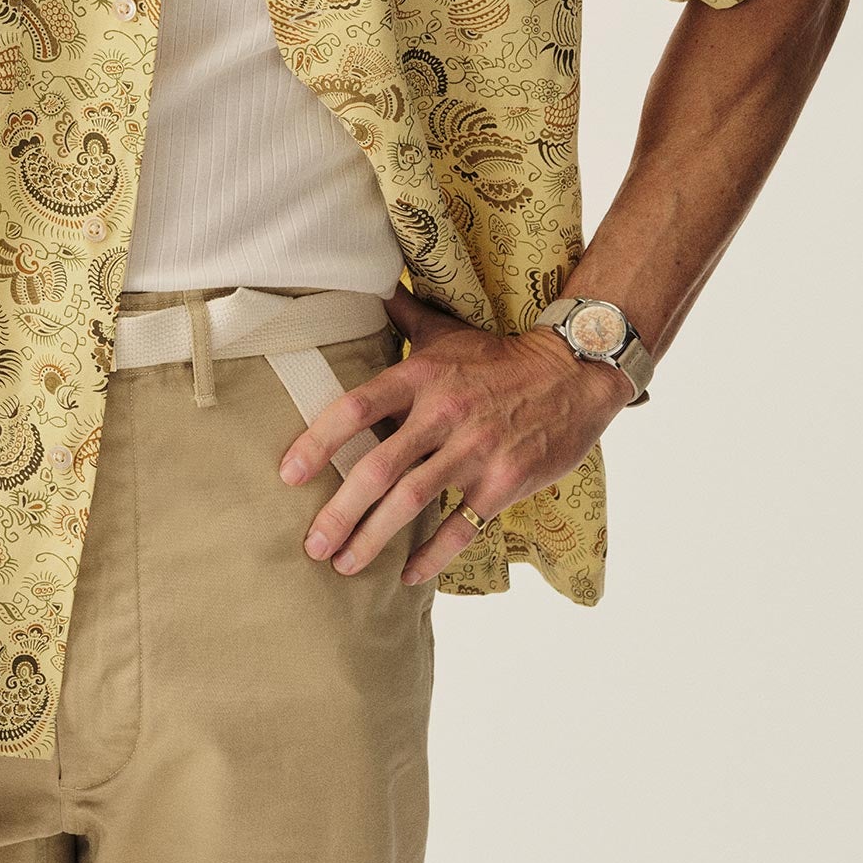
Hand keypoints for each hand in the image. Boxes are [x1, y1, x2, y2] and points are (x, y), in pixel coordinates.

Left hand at [275, 280, 632, 584]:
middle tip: (311, 544)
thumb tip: (366, 287)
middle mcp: (443, 414)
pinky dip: (432, 555)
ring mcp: (475, 450)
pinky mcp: (505, 481)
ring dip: (374, 538)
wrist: (574, 373)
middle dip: (340, 512)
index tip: (288, 475)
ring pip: (412, 501)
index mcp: (421, 376)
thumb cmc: (501, 357)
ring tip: (344, 565)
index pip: (357, 407)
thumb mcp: (447, 331)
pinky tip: (407, 575)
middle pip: (379, 468)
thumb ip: (402, 315)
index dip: (318, 442)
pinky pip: (461, 526)